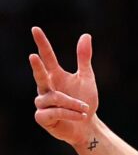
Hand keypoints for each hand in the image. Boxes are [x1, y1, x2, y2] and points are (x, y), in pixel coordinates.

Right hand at [29, 27, 97, 146]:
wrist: (87, 126)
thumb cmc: (85, 101)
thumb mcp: (87, 79)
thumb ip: (84, 59)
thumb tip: (85, 35)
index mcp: (55, 75)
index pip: (47, 56)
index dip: (42, 43)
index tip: (35, 29)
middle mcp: (46, 87)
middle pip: (40, 75)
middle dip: (37, 67)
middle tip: (33, 56)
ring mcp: (42, 103)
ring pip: (54, 98)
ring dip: (72, 103)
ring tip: (85, 109)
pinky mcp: (42, 118)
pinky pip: (53, 112)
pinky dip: (69, 113)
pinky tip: (80, 116)